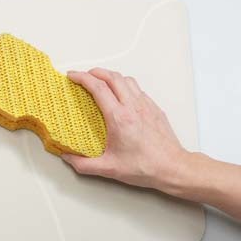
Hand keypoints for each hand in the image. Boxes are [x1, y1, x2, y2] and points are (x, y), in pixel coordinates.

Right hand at [61, 68, 189, 190]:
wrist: (172, 167)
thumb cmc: (144, 167)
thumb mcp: (109, 168)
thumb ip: (84, 164)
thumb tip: (68, 157)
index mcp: (119, 117)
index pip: (98, 88)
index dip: (82, 78)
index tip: (72, 76)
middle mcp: (132, 107)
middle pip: (112, 77)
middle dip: (95, 72)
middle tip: (84, 76)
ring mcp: (145, 105)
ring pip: (126, 80)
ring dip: (111, 76)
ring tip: (101, 81)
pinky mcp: (154, 109)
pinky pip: (137, 89)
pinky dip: (125, 86)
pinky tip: (121, 95)